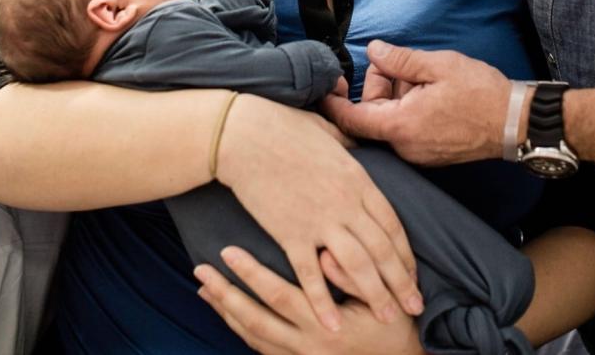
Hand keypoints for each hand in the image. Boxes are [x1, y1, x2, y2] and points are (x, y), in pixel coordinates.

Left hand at [195, 247, 422, 354]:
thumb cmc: (394, 328)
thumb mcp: (382, 300)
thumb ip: (352, 276)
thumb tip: (322, 254)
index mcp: (326, 327)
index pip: (278, 296)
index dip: (251, 274)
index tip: (228, 250)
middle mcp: (307, 348)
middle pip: (254, 319)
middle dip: (224, 294)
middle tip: (200, 270)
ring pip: (252, 337)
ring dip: (226, 312)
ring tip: (204, 288)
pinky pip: (260, 349)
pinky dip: (240, 330)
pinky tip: (228, 314)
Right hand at [216, 95, 422, 330]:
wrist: (245, 134)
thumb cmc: (284, 126)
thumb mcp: (327, 131)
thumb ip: (347, 145)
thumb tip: (358, 146)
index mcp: (357, 178)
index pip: (391, 224)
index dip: (404, 254)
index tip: (413, 273)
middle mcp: (345, 202)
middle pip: (382, 250)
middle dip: (401, 282)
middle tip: (414, 307)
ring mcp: (319, 219)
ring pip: (356, 266)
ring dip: (374, 295)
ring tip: (386, 317)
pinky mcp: (290, 232)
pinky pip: (310, 274)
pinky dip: (323, 301)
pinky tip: (331, 323)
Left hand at [322, 41, 509, 164]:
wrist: (514, 122)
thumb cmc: (479, 93)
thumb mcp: (437, 65)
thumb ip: (399, 60)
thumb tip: (372, 51)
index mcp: (401, 126)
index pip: (352, 119)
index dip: (333, 103)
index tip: (324, 87)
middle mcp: (405, 147)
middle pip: (371, 115)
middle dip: (378, 85)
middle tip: (396, 62)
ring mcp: (418, 154)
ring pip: (389, 121)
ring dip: (395, 95)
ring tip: (420, 75)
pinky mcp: (429, 154)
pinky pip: (404, 129)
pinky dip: (407, 108)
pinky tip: (427, 91)